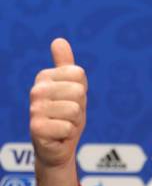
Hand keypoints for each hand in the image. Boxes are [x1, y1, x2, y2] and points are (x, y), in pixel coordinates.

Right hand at [30, 38, 87, 167]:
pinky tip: (59, 135)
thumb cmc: (66, 116)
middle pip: (78, 91)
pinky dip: (68, 134)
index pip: (78, 74)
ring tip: (64, 124)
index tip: (71, 100)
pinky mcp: (36, 128)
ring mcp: (35, 109)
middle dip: (79, 107)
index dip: (82, 91)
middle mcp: (36, 90)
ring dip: (75, 122)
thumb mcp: (72, 88)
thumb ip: (66, 65)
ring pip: (74, 110)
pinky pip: (69, 127)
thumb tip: (59, 40)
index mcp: (45, 77)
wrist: (58, 146)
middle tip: (69, 115)